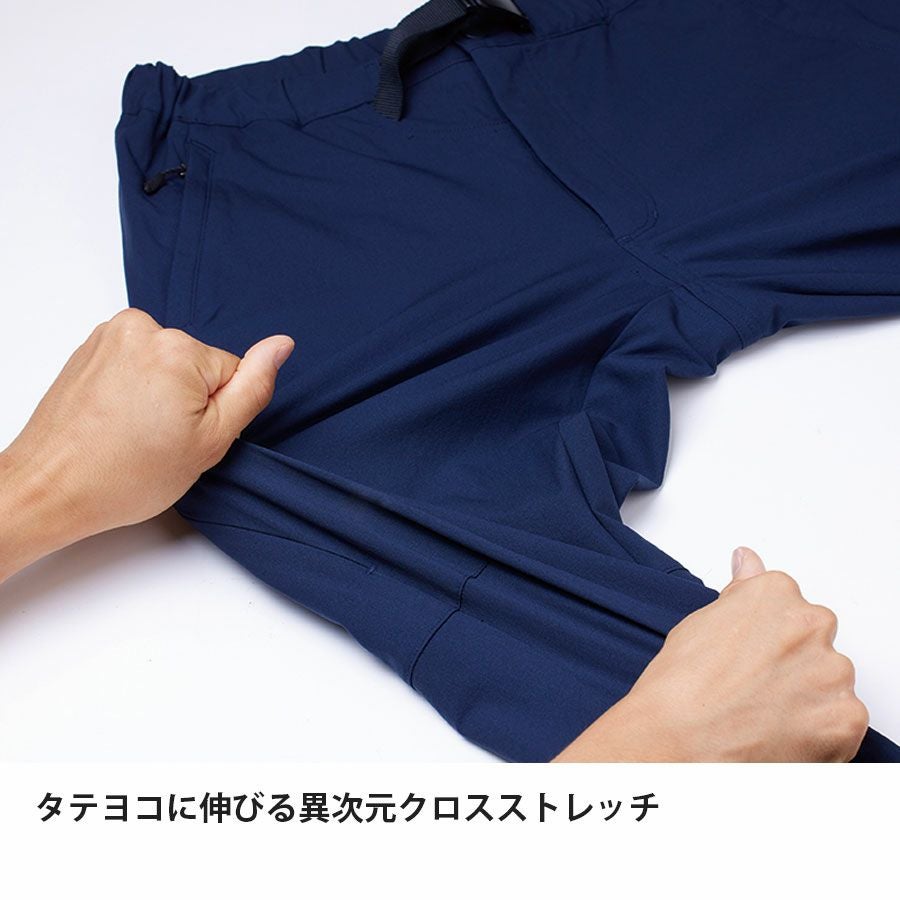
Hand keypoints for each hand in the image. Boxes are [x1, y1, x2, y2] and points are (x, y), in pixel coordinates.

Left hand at [0, 308, 293, 581]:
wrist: (50, 487)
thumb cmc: (125, 475)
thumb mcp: (210, 441)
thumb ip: (252, 388)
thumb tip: (281, 346)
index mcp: (179, 350)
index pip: (232, 373)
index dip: (215, 411)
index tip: (182, 434)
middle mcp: (143, 328)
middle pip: (197, 365)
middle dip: (186, 401)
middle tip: (157, 437)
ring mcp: (111, 334)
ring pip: (168, 364)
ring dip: (159, 394)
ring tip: (133, 430)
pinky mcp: (90, 346)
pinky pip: (137, 362)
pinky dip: (133, 388)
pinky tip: (117, 418)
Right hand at [553, 547, 868, 761]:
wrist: (676, 741)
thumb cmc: (679, 686)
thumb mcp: (702, 622)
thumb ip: (740, 593)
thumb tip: (748, 561)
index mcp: (775, 593)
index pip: (789, 605)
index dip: (766, 637)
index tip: (747, 657)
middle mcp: (810, 623)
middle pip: (814, 640)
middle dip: (792, 662)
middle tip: (751, 688)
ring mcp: (832, 671)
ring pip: (831, 681)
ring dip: (807, 697)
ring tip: (761, 716)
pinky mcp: (846, 717)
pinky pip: (843, 723)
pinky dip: (818, 734)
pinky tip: (777, 735)